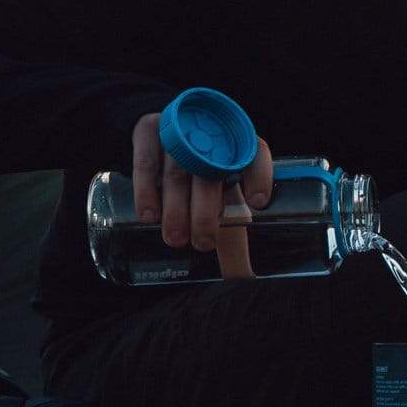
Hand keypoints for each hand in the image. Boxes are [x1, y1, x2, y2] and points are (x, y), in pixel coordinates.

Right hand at [130, 110, 275, 250]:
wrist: (159, 134)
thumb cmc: (199, 174)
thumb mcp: (218, 192)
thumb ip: (233, 231)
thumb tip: (241, 277)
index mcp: (237, 145)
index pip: (257, 153)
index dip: (260, 176)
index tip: (258, 204)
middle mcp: (209, 134)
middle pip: (212, 171)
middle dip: (207, 211)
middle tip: (203, 243)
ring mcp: (177, 130)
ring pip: (178, 172)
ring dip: (175, 208)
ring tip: (175, 238)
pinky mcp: (148, 129)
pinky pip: (146, 162)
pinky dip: (146, 191)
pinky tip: (148, 216)